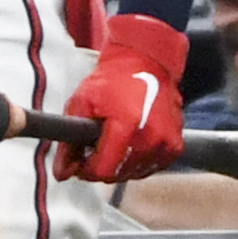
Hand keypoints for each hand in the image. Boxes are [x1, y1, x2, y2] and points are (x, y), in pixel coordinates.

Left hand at [57, 16, 188, 182]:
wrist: (146, 62)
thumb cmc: (113, 79)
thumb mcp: (81, 103)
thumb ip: (68, 143)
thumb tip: (62, 173)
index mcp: (127, 125)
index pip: (103, 171)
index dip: (86, 170)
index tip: (80, 162)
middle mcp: (151, 137)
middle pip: (118, 176)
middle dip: (101, 167)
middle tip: (93, 149)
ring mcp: (166, 143)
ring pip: (134, 174)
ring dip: (120, 165)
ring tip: (113, 142)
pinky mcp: (175, 146)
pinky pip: (151, 168)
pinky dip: (138, 161)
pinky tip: (130, 142)